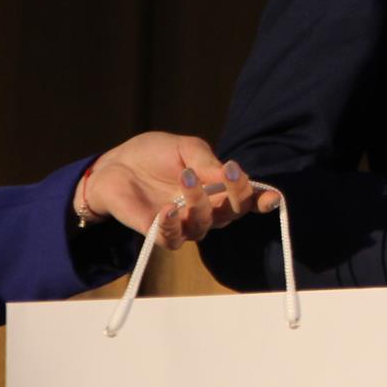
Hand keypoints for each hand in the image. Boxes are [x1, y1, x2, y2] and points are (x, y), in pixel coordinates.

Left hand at [85, 131, 277, 249]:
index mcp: (218, 188)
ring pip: (205, 225)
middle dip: (238, 194)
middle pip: (234, 212)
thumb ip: (207, 161)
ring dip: (200, 201)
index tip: (273, 198)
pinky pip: (172, 239)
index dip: (263, 200)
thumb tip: (230, 172)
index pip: (247, 199)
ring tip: (186, 177)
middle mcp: (206, 209)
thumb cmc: (154, 154)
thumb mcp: (185, 147)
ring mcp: (183, 223)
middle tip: (231, 172)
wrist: (114, 164)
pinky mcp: (157, 233)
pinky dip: (173, 225)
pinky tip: (168, 208)